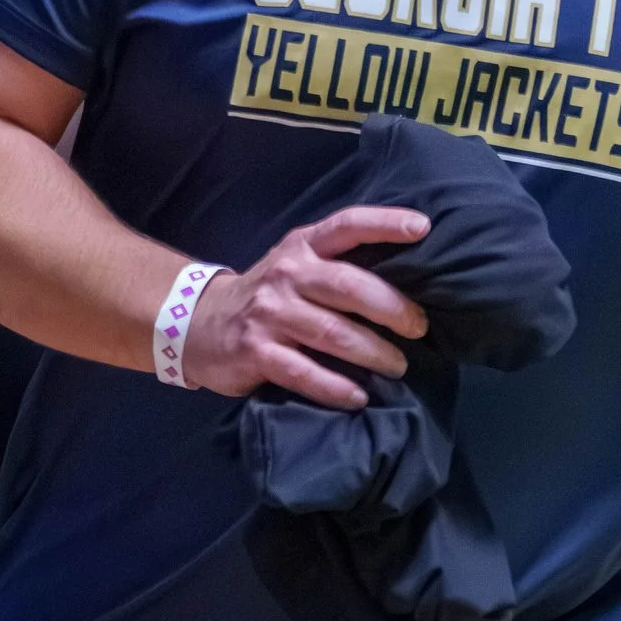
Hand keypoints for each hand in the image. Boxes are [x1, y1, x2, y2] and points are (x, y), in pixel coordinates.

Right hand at [180, 207, 429, 407]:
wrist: (198, 324)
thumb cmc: (267, 296)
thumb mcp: (294, 264)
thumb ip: (337, 265)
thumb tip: (407, 282)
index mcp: (302, 247)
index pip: (347, 225)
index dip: (385, 224)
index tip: (422, 227)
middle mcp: (286, 274)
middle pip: (349, 286)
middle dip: (392, 309)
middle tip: (420, 328)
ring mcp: (269, 314)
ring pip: (333, 333)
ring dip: (373, 353)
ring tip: (398, 366)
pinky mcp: (255, 352)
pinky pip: (304, 372)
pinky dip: (336, 387)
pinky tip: (358, 397)